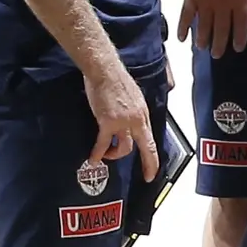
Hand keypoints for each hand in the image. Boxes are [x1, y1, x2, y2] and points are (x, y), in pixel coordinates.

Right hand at [83, 54, 159, 186]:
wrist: (105, 70)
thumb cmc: (116, 79)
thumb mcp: (134, 96)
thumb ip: (135, 111)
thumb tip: (132, 121)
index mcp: (143, 114)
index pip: (150, 139)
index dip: (153, 157)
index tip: (152, 170)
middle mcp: (137, 120)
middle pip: (146, 147)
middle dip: (149, 164)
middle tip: (148, 177)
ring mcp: (123, 122)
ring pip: (124, 148)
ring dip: (115, 155)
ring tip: (106, 155)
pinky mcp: (108, 122)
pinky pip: (103, 143)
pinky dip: (98, 153)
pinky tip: (93, 159)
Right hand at [179, 0, 246, 56]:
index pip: (241, 25)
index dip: (239, 38)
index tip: (237, 48)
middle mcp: (222, 4)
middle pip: (221, 29)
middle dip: (220, 44)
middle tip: (218, 55)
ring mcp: (205, 1)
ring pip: (204, 26)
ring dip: (203, 39)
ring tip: (203, 48)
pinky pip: (186, 15)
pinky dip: (183, 27)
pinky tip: (182, 38)